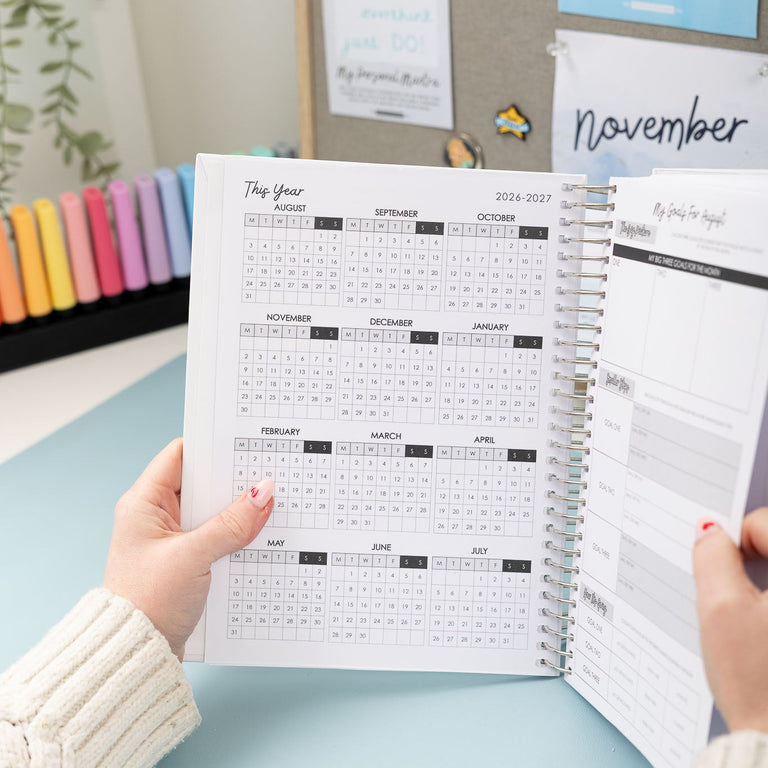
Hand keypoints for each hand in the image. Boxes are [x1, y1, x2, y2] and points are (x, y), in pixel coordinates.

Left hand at [103, 438, 272, 659]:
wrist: (134, 656)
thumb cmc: (148, 603)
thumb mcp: (193, 557)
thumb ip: (231, 523)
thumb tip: (264, 492)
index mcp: (144, 503)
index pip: (181, 455)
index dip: (212, 447)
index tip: (246, 443)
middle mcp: (156, 515)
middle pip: (202, 482)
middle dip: (233, 481)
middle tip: (269, 473)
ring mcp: (171, 539)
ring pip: (212, 510)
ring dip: (238, 510)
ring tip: (270, 504)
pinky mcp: (184, 560)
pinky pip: (215, 535)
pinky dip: (235, 533)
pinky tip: (259, 535)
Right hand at [693, 508, 767, 732]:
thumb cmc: (759, 683)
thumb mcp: (720, 610)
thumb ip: (712, 557)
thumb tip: (711, 532)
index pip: (766, 524)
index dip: (736, 540)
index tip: (722, 564)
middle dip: (753, 557)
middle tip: (735, 589)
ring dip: (761, 582)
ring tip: (751, 617)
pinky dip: (766, 606)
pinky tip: (762, 633)